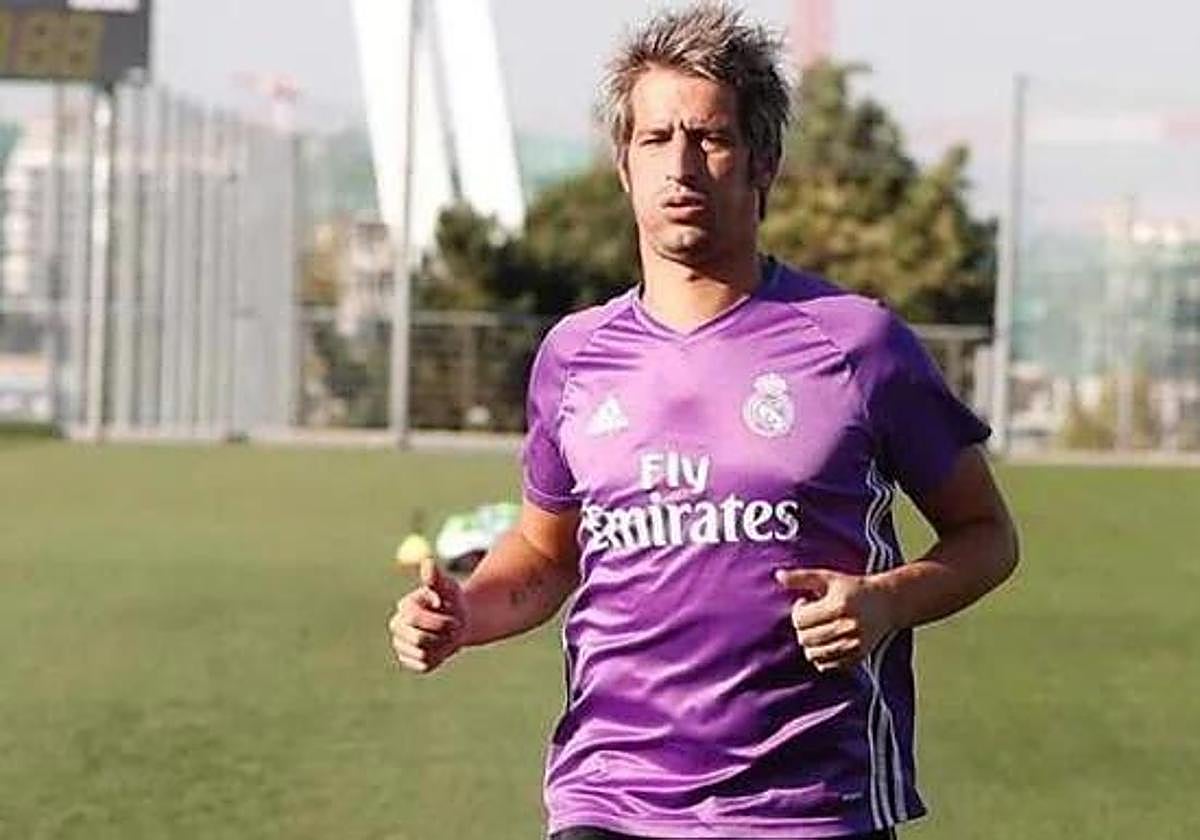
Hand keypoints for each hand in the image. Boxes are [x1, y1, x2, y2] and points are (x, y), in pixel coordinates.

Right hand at [388, 558, 469, 673]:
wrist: (457, 620)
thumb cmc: (452, 602)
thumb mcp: (449, 588)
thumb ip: (437, 578)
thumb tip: (427, 562)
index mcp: (405, 606)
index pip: (414, 617)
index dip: (438, 622)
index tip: (456, 621)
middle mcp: (398, 625)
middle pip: (417, 639)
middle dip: (441, 636)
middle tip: (455, 630)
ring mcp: (401, 643)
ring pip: (422, 654)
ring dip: (442, 647)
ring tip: (448, 637)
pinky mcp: (408, 659)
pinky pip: (424, 665)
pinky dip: (438, 658)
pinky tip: (442, 647)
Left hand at [774, 567, 894, 672]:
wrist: (886, 603)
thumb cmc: (853, 587)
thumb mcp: (828, 577)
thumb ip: (802, 577)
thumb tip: (777, 576)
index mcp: (838, 605)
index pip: (800, 619)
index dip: (798, 610)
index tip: (807, 602)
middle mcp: (847, 626)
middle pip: (804, 638)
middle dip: (803, 628)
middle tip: (813, 617)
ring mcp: (854, 644)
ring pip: (813, 654)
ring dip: (810, 643)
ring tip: (819, 629)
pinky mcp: (858, 657)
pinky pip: (827, 666)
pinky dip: (821, 657)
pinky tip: (827, 642)